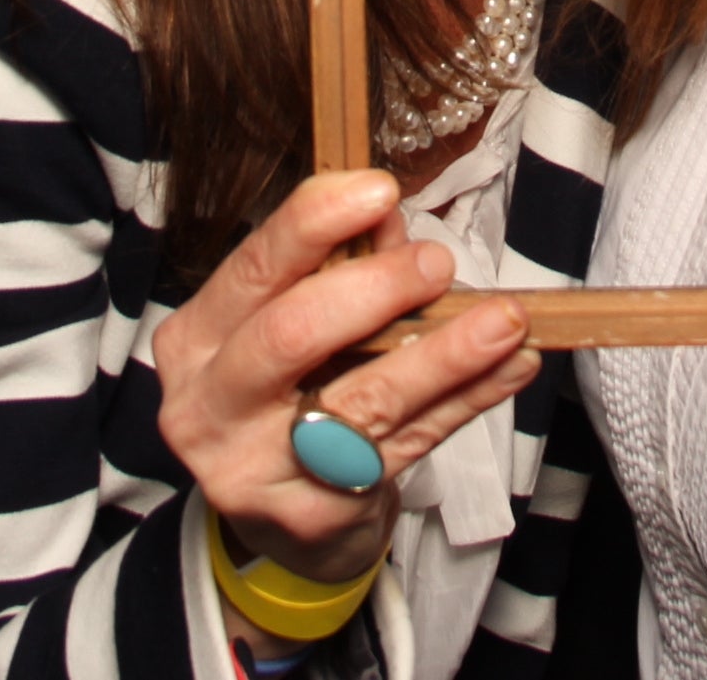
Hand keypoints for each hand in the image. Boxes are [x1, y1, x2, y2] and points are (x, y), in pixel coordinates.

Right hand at [153, 170, 539, 594]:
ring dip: (446, 352)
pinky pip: (408, 444)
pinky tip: (510, 366)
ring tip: (506, 319)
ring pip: (366, 400)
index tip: (379, 189)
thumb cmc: (286, 392)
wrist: (278, 517)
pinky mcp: (313, 515)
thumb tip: (391, 218)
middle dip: (377, 288)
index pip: (254, 268)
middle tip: (438, 262)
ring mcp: (256, 469)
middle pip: (293, 334)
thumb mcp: (293, 322)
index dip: (315, 223)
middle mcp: (209, 407)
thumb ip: (340, 268)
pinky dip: (468, 399)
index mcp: (196, 340)